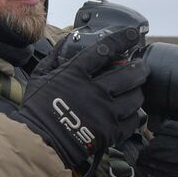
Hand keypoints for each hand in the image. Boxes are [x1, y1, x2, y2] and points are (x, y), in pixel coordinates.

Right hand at [10, 27, 147, 170]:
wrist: (39, 142)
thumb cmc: (36, 110)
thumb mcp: (40, 77)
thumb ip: (54, 57)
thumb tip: (66, 41)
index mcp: (76, 74)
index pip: (104, 50)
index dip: (122, 39)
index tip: (133, 34)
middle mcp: (94, 91)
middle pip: (129, 74)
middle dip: (139, 68)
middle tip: (141, 67)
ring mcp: (104, 113)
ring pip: (135, 98)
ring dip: (139, 91)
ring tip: (136, 90)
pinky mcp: (109, 132)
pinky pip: (132, 121)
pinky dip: (135, 115)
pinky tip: (131, 112)